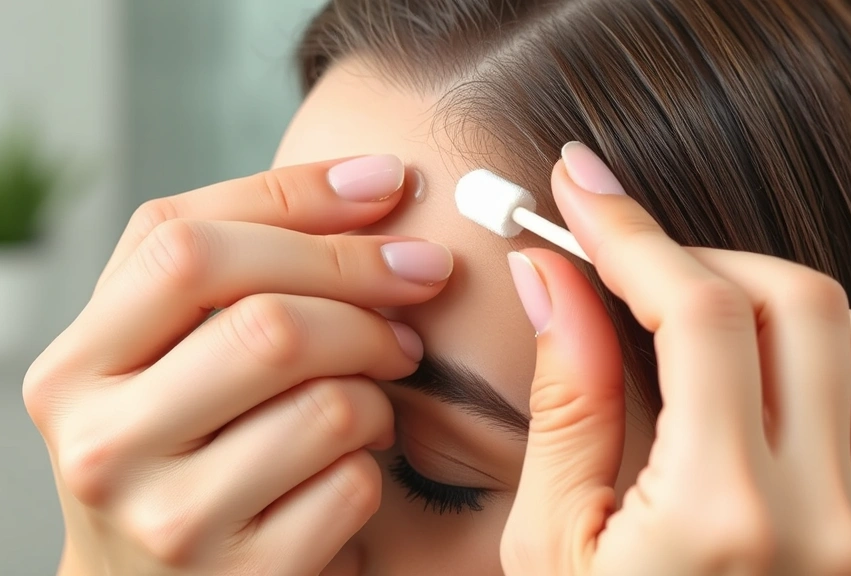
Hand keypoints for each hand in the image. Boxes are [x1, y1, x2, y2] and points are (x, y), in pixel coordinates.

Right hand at [23, 156, 452, 575]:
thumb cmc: (183, 440)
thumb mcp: (166, 351)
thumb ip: (230, 263)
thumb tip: (374, 183)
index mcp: (77, 367)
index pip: (185, 247)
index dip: (303, 202)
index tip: (391, 183)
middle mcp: (105, 446)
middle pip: (269, 324)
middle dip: (368, 292)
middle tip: (418, 287)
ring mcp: (173, 523)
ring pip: (329, 406)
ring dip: (379, 386)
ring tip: (373, 391)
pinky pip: (355, 483)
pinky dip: (377, 460)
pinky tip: (357, 462)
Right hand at [500, 143, 850, 574]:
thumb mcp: (549, 543)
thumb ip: (566, 400)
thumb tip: (554, 280)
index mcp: (716, 517)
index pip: (694, 312)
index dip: (631, 228)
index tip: (582, 188)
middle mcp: (816, 516)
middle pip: (790, 301)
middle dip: (692, 251)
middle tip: (621, 254)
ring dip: (778, 293)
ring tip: (698, 306)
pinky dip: (843, 347)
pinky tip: (771, 363)